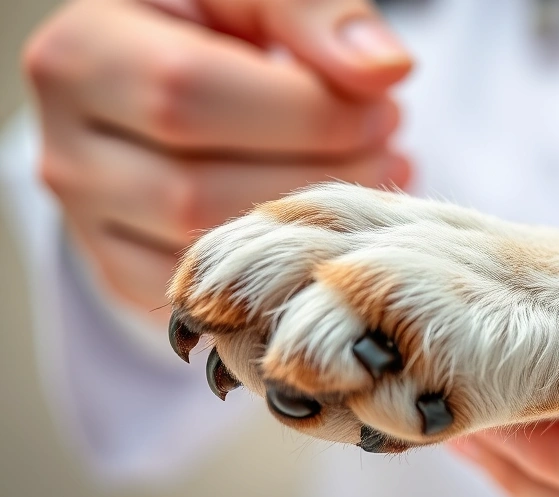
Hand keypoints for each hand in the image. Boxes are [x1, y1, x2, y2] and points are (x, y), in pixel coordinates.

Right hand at [23, 0, 412, 316]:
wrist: (173, 81)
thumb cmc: (221, 30)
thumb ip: (312, 15)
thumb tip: (384, 70)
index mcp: (82, 56)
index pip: (189, 95)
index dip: (305, 112)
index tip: (381, 106)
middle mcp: (66, 150)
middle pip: (196, 191)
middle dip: (318, 176)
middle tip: (387, 146)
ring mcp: (90, 224)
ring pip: (204, 256)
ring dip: (311, 229)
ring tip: (373, 177)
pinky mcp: (124, 273)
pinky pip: (207, 301)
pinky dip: (284, 273)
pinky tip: (334, 224)